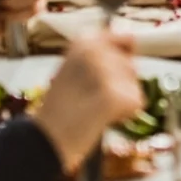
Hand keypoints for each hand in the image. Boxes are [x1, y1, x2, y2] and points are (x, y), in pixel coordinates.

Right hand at [30, 30, 144, 173]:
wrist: (44, 140)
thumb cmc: (61, 108)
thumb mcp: (77, 67)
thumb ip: (103, 53)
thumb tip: (133, 40)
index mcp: (84, 40)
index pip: (128, 39)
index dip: (119, 64)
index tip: (97, 80)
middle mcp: (94, 49)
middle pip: (132, 67)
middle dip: (119, 86)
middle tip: (89, 100)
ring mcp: (104, 71)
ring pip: (135, 86)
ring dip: (120, 101)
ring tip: (91, 109)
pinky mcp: (113, 95)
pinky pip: (137, 103)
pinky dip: (124, 115)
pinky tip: (100, 118)